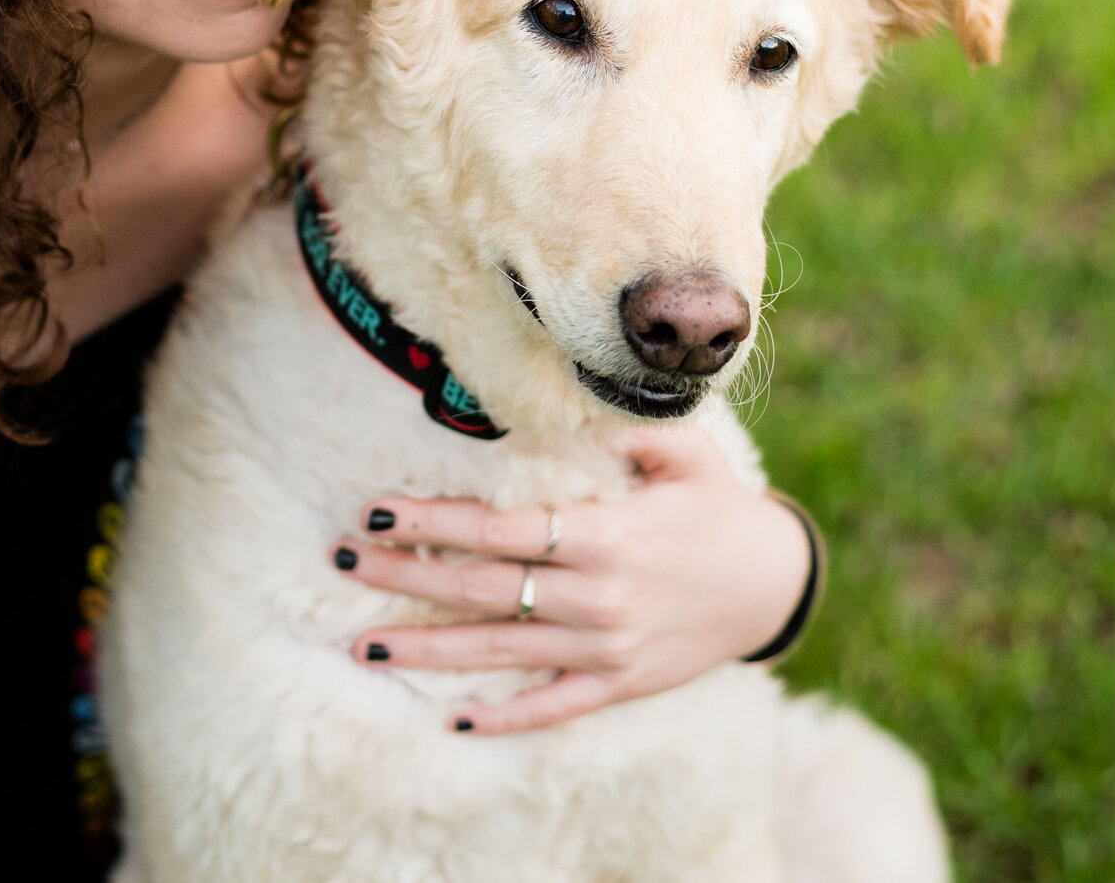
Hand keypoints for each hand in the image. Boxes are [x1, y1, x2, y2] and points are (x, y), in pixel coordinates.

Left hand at [329, 424, 811, 734]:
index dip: (433, 522)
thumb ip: (618, 426)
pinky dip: (503, 718)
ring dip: (426, 651)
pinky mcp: (617, 684)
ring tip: (362, 646)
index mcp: (606, 534)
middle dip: (404, 576)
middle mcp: (598, 597)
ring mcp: (605, 648)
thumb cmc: (715, 503)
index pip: (500, 530)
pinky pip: (552, 707)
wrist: (772, 584)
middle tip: (342, 563)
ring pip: (499, 652)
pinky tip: (452, 720)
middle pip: (482, 589)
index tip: (376, 512)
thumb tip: (556, 395)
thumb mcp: (682, 451)